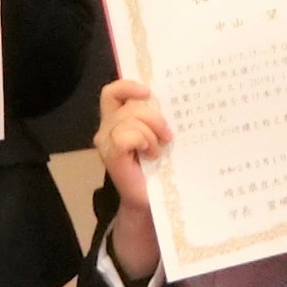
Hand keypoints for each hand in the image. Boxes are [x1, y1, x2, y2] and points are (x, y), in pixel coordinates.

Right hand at [94, 76, 171, 283]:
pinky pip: (125, 136)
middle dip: (153, 117)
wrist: (154, 201)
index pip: (113, 91)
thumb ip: (158, 116)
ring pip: (128, 119)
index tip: (149, 91)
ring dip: (150, 133)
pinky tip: (151, 155)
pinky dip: (142, 142)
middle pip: (128, 104)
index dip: (128, 85)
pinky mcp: (111, 156)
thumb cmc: (161, 167)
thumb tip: (179, 95)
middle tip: (167, 135)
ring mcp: (107, 142)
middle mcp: (108, 127)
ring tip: (158, 150)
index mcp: (119, 118)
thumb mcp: (160, 135)